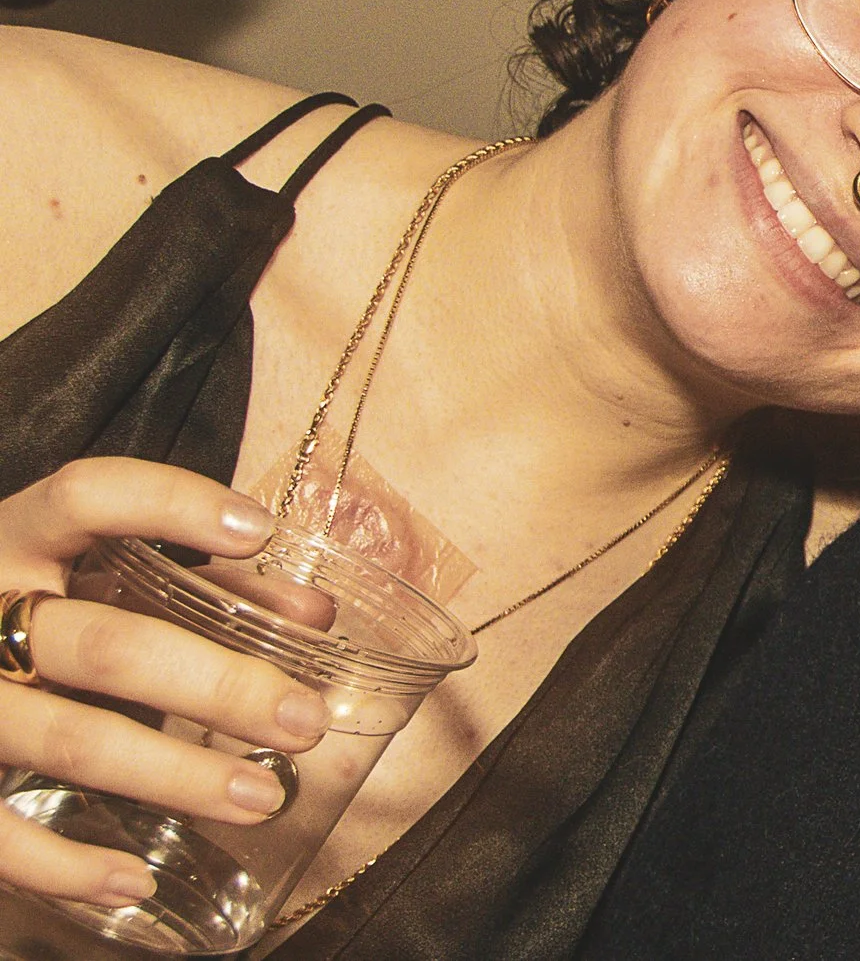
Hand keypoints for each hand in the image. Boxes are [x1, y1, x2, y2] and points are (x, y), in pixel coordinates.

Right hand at [0, 459, 327, 910]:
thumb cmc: (34, 616)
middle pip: (107, 643)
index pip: (87, 496)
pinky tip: (135, 879)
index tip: (256, 530)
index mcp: (18, 541)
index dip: (169, 504)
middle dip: (217, 685)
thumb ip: (205, 590)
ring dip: (176, 775)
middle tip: (306, 719)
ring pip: (68, 738)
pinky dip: (65, 863)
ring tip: (264, 795)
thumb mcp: (96, 584)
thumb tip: (313, 616)